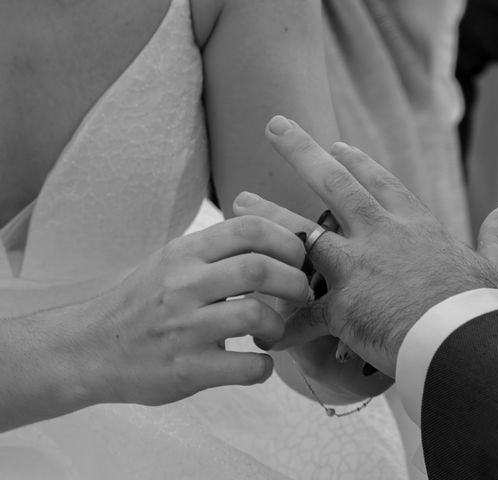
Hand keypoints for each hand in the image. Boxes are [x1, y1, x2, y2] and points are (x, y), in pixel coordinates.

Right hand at [81, 215, 309, 405]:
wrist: (91, 349)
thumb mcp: (171, 261)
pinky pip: (246, 367)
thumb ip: (215, 249)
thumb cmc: (142, 303)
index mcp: (185, 253)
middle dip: (294, 281)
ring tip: (271, 331)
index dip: (287, 240)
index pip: (248, 228)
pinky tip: (258, 362)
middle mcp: (183, 284)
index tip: (297, 258)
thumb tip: (272, 234)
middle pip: (259, 268)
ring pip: (255, 314)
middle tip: (298, 295)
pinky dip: (264, 366)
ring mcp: (184, 328)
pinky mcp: (187, 369)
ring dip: (278, 325)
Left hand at [233, 116, 497, 377]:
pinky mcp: (343, 308)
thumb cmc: (487, 309)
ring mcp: (356, 269)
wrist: (471, 344)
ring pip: (300, 234)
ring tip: (237, 200)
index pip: (380, 182)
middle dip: (301, 151)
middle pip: (333, 183)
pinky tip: (260, 329)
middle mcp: (379, 236)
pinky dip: (281, 325)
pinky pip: (302, 316)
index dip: (357, 162)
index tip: (335, 144)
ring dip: (267, 218)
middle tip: (275, 126)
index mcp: (414, 226)